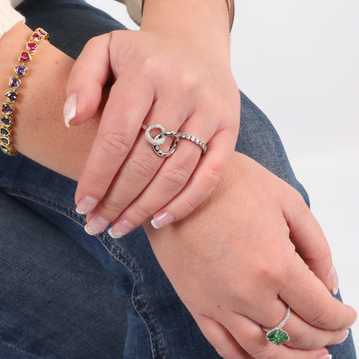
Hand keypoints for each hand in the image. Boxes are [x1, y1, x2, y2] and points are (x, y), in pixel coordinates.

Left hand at [66, 0, 239, 237]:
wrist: (194, 42)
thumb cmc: (143, 53)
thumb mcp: (104, 49)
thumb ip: (82, 79)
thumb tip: (72, 120)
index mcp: (146, 72)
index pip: (116, 137)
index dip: (96, 177)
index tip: (81, 205)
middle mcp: (182, 91)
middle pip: (144, 162)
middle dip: (116, 200)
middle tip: (96, 224)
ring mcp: (210, 111)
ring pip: (175, 174)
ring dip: (144, 208)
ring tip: (120, 228)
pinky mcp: (230, 127)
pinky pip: (210, 174)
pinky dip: (185, 203)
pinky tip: (159, 220)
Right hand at [145, 152, 355, 358]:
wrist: (180, 182)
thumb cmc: (230, 182)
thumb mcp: (287, 200)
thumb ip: (316, 245)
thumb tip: (329, 282)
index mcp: (275, 264)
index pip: (320, 309)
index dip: (340, 317)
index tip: (346, 314)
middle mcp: (248, 293)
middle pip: (296, 333)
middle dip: (323, 336)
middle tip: (333, 332)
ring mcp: (218, 302)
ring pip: (262, 349)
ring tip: (310, 355)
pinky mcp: (195, 302)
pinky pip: (224, 345)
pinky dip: (247, 357)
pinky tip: (262, 354)